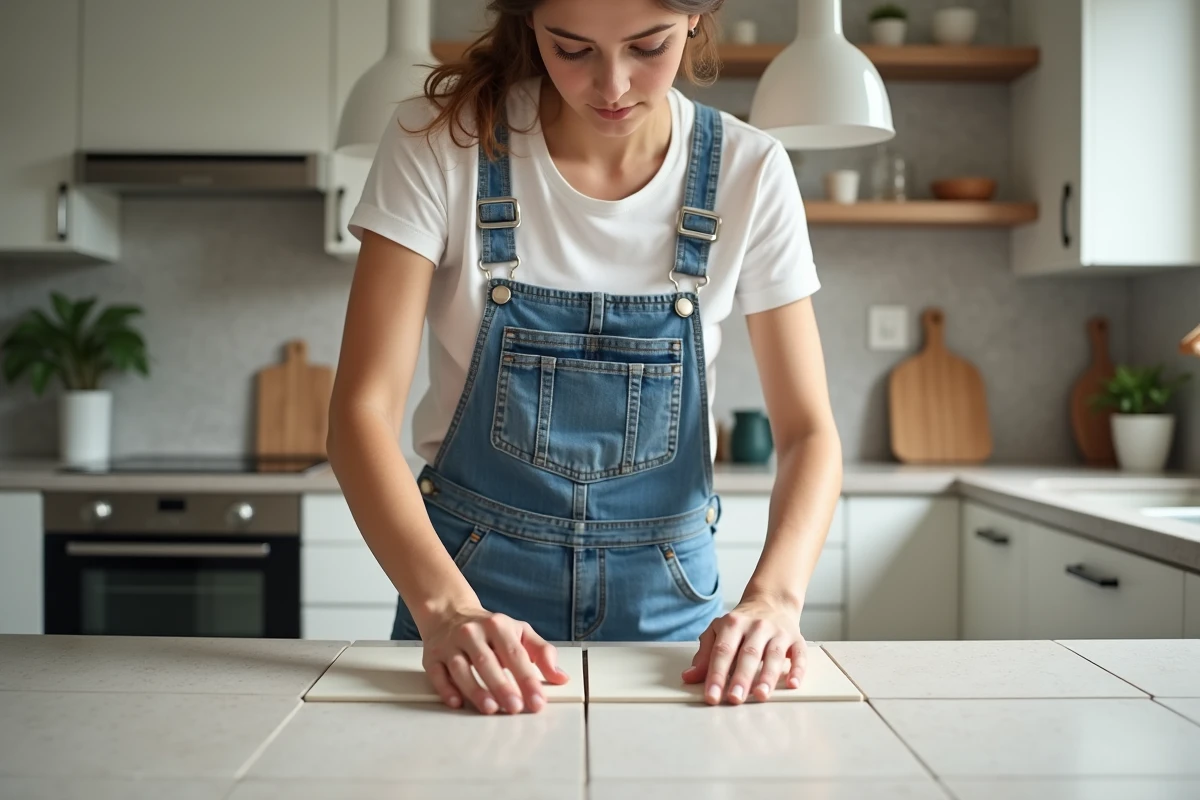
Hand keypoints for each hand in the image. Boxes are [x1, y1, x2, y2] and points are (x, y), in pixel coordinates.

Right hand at [418, 606, 569, 713]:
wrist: (449, 613)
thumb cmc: (490, 629)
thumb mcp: (519, 632)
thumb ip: (542, 653)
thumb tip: (561, 677)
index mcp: (497, 625)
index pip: (515, 654)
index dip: (527, 679)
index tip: (537, 700)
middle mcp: (472, 633)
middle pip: (487, 662)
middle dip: (502, 686)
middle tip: (515, 707)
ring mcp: (450, 644)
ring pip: (462, 669)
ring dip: (476, 690)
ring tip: (490, 708)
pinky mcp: (432, 656)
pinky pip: (438, 674)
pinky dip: (446, 689)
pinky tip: (457, 702)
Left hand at [681, 596, 807, 704]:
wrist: (772, 601)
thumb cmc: (742, 623)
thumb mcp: (719, 631)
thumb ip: (705, 654)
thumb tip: (689, 677)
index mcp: (733, 623)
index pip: (722, 651)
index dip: (716, 675)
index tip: (711, 696)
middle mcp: (757, 626)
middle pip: (748, 654)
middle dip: (741, 678)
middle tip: (735, 698)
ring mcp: (778, 632)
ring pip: (774, 655)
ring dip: (767, 677)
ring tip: (760, 695)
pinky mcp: (796, 639)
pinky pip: (799, 655)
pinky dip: (798, 670)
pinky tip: (793, 684)